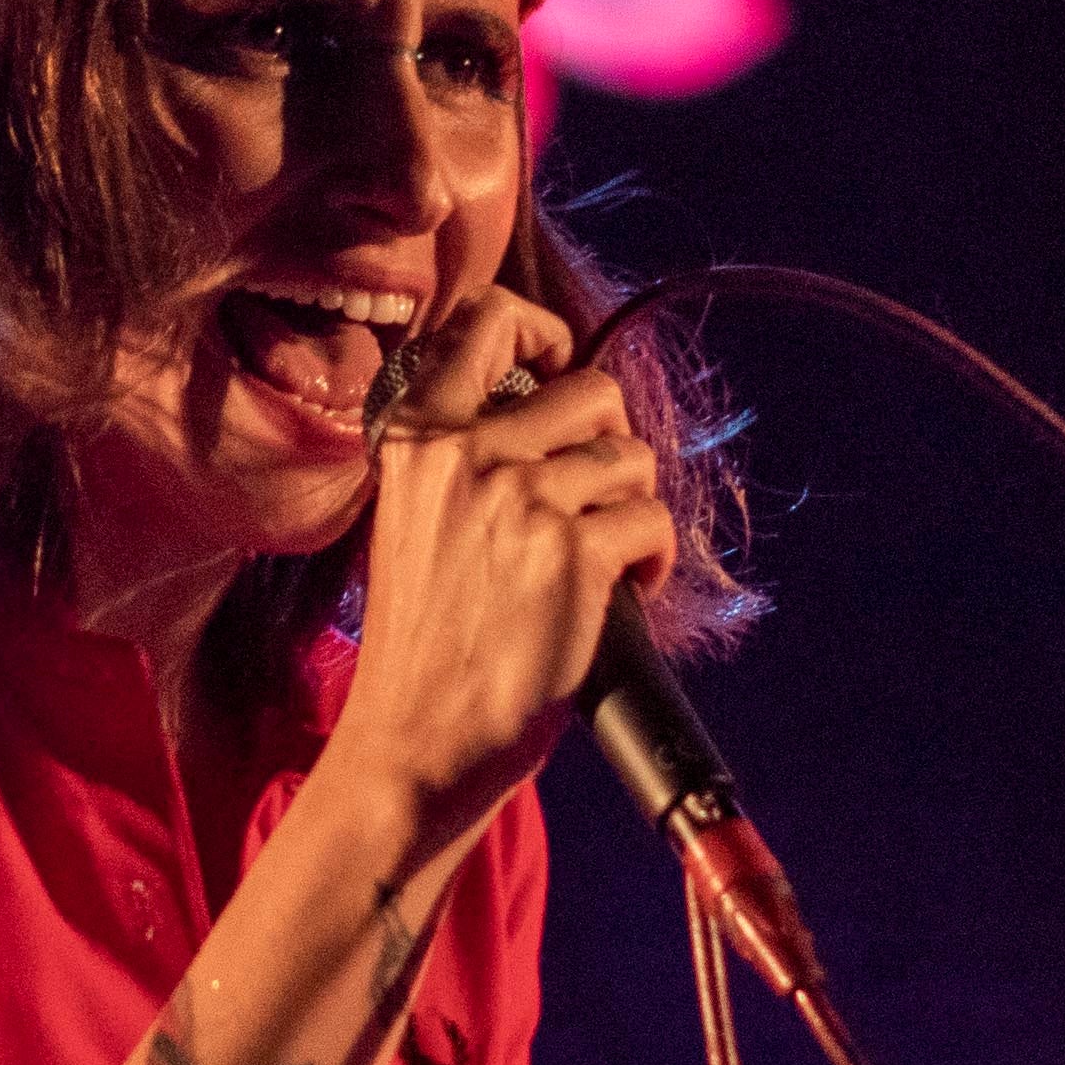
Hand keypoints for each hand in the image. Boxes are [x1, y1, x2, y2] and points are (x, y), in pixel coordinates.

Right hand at [334, 287, 675, 862]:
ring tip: (608, 557)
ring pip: (633, 456)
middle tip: (598, 491)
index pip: (488, 319)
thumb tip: (552, 407)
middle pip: (591, 387)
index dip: (542, 333)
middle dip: (612, 438)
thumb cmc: (421, 644)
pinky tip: (624, 594)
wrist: (410, 745)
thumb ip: (465, 457)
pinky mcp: (573, 554)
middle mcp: (466, 453)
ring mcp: (521, 499)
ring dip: (635, 506)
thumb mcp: (413, 519)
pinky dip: (654, 560)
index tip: (555, 373)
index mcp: (416, 437)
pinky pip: (654, 521)